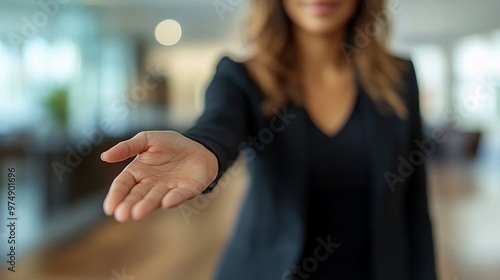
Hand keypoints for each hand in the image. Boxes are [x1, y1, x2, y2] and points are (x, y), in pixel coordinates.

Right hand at [101, 131, 217, 221]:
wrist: (197, 146)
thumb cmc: (170, 145)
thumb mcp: (146, 139)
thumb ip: (127, 147)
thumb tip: (104, 157)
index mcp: (138, 173)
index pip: (123, 185)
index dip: (116, 196)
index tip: (109, 208)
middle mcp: (151, 185)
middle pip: (138, 196)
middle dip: (130, 205)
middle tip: (122, 215)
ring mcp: (169, 189)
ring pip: (156, 198)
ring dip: (147, 205)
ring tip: (138, 213)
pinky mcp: (188, 190)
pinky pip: (180, 194)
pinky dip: (174, 198)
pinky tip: (167, 202)